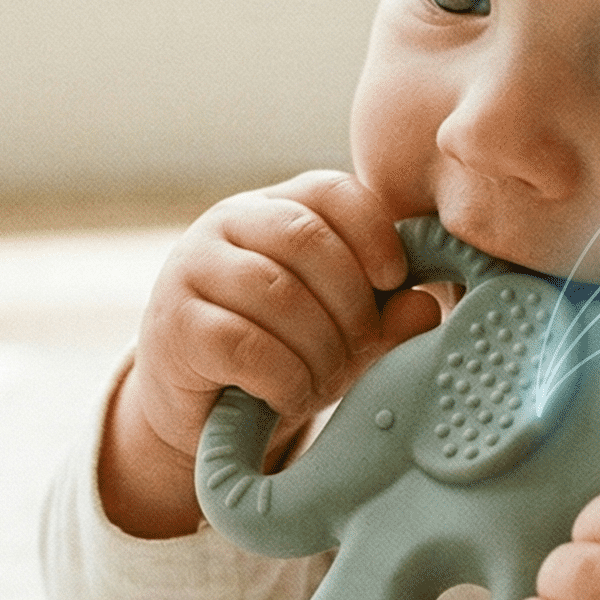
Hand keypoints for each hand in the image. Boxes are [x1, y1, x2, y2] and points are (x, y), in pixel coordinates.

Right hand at [100, 172, 441, 537]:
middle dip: (348, 302)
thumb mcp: (343, 334)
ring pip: (275, 292)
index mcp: (276, 206)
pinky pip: (244, 344)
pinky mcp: (174, 324)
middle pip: (305, 238)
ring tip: (324, 381)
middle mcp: (227, 222)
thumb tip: (425, 306)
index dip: (374, 234)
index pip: (332, 191)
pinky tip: (290, 395)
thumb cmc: (281, 355)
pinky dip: (284, 377)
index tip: (394, 280)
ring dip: (318, 348)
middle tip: (358, 348)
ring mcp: (191, 269)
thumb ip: (387, 317)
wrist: (199, 408)